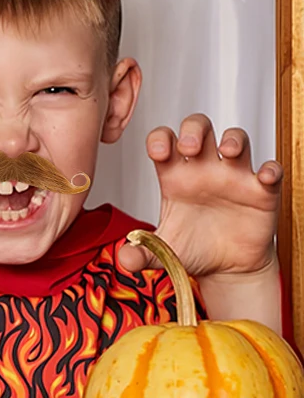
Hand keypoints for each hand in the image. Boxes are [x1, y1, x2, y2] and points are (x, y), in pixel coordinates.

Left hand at [117, 116, 280, 280]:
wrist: (227, 268)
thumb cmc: (195, 249)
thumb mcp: (164, 251)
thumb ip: (142, 253)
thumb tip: (126, 258)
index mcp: (175, 177)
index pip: (164, 141)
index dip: (160, 139)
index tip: (159, 153)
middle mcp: (204, 170)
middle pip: (199, 128)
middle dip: (194, 130)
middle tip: (190, 148)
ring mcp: (234, 178)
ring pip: (236, 139)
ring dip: (233, 139)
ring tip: (226, 151)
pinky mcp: (261, 192)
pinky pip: (272, 171)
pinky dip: (272, 170)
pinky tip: (264, 178)